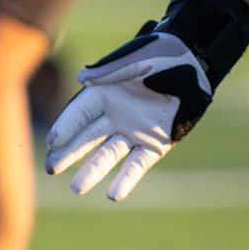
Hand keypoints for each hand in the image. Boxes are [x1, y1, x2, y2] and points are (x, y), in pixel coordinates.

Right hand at [45, 26, 214, 202]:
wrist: (197, 63)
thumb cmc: (164, 54)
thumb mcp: (136, 58)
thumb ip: (110, 70)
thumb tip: (81, 78)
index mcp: (106, 93)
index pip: (80, 113)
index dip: (66, 126)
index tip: (52, 141)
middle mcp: (116, 115)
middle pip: (87, 137)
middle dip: (69, 153)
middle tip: (51, 168)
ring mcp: (134, 131)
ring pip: (108, 155)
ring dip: (93, 171)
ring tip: (77, 188)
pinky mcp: (155, 144)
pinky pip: (137, 165)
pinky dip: (126, 179)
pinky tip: (114, 195)